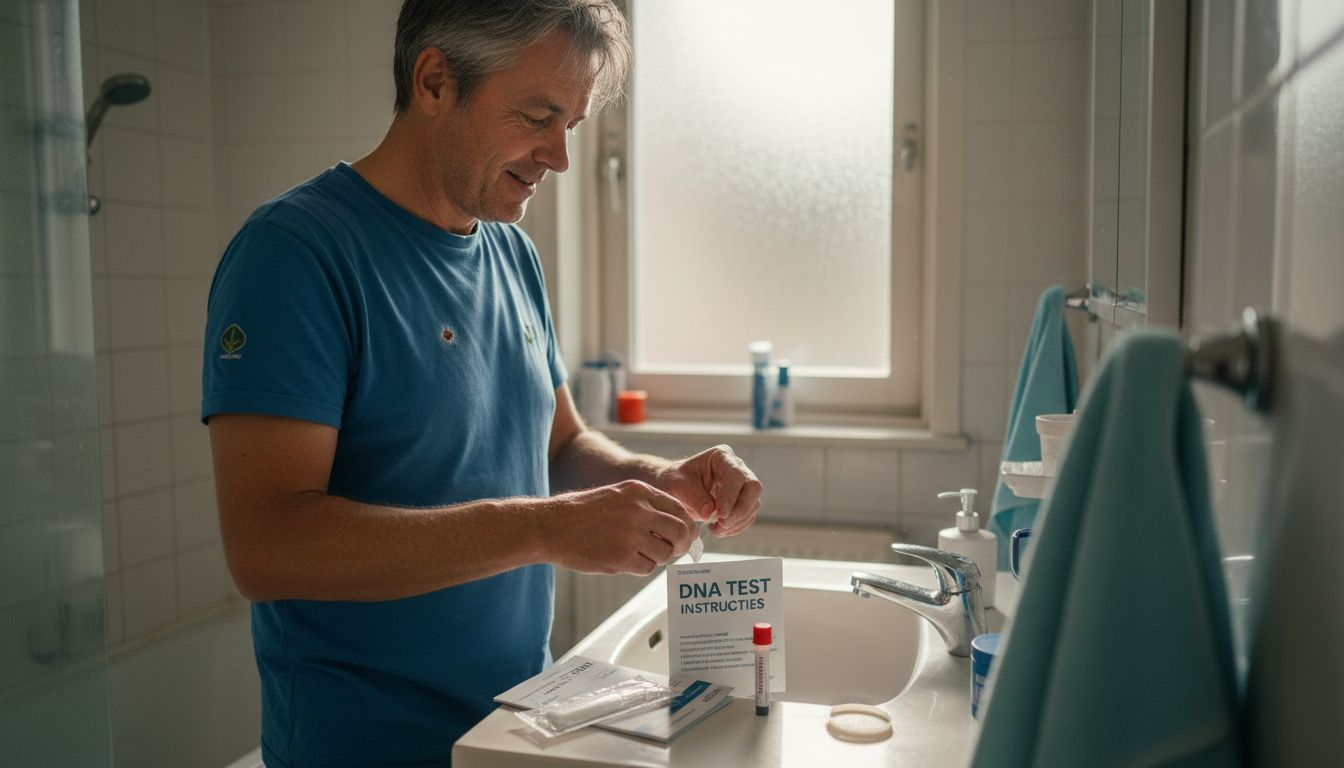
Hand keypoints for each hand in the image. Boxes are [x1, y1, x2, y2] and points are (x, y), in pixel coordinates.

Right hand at [548, 480, 695, 575]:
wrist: (550, 526)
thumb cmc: (583, 513)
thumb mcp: (617, 495)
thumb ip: (646, 505)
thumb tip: (677, 524)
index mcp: (639, 492)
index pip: (679, 509)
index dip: (686, 525)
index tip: (684, 535)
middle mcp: (638, 511)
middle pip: (680, 532)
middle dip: (681, 544)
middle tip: (674, 550)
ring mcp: (630, 535)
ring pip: (665, 553)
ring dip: (658, 557)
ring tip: (640, 553)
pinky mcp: (621, 558)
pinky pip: (647, 568)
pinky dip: (641, 567)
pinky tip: (625, 560)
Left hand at [656, 444, 760, 537]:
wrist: (674, 488)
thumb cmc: (676, 481)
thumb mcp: (678, 485)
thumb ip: (694, 497)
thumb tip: (709, 512)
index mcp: (722, 456)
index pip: (736, 476)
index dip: (731, 496)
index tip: (720, 515)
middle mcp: (737, 468)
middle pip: (753, 488)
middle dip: (740, 510)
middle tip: (723, 524)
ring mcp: (742, 485)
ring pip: (753, 504)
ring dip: (737, 521)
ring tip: (716, 529)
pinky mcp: (742, 501)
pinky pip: (748, 516)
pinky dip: (736, 527)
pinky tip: (719, 530)